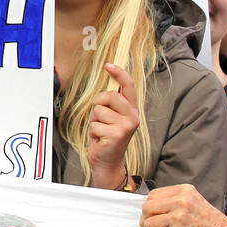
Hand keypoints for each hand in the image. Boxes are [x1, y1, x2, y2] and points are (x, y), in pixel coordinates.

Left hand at [88, 62, 139, 188]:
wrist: (108, 161)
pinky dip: (92, 131)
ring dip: (94, 120)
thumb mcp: (110, 117)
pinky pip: (95, 124)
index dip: (120, 74)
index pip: (128, 87)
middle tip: (100, 118)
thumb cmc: (107, 137)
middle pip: (109, 95)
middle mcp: (133, 116)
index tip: (109, 65)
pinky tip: (100, 139)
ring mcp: (126, 126)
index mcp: (132, 110)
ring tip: (101, 130)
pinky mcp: (117, 135)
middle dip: (98, 104)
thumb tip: (107, 85)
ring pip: (98, 110)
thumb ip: (111, 103)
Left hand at [140, 184, 226, 226]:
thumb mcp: (193, 200)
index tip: (152, 213)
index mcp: (184, 191)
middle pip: (147, 207)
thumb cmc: (208, 222)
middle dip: (146, 218)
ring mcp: (179, 218)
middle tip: (151, 225)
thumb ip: (173, 199)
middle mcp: (181, 202)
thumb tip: (149, 206)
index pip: (153, 195)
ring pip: (149, 223)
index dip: (149, 205)